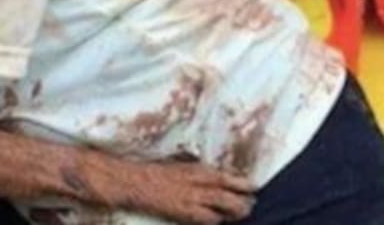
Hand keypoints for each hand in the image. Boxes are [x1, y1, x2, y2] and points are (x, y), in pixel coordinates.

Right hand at [79, 155, 256, 224]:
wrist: (131, 181)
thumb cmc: (153, 172)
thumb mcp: (178, 165)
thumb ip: (196, 171)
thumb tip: (213, 176)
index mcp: (198, 168)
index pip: (230, 175)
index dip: (244, 182)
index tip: (252, 186)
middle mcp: (200, 182)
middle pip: (234, 193)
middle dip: (245, 200)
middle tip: (250, 203)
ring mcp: (193, 198)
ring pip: (227, 207)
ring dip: (236, 211)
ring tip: (240, 213)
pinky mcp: (186, 212)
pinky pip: (209, 220)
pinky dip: (215, 220)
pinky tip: (215, 220)